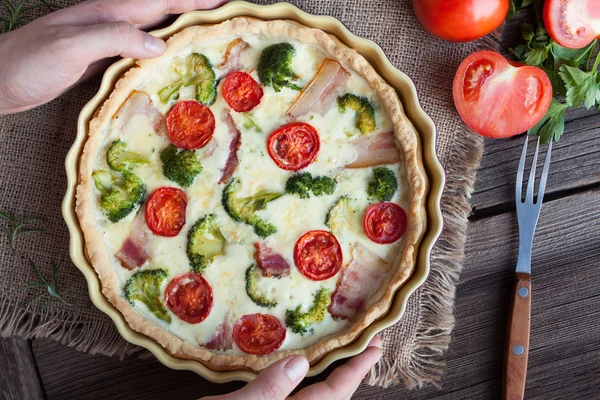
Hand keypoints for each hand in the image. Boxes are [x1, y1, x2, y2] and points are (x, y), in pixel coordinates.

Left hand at [0, 0, 226, 114]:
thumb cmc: (26, 62)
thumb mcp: (70, 47)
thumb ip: (114, 40)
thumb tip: (160, 45)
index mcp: (107, 13)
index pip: (160, 2)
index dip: (193, 1)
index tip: (225, 2)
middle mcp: (110, 23)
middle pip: (161, 13)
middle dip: (194, 12)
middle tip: (226, 19)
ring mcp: (105, 42)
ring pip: (153, 32)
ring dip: (181, 32)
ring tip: (207, 40)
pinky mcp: (99, 61)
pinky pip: (139, 53)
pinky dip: (160, 55)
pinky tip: (168, 65)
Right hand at [203, 336, 382, 399]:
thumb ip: (267, 392)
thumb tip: (300, 364)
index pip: (333, 394)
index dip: (357, 370)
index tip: (376, 346)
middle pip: (329, 399)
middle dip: (348, 374)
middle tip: (364, 345)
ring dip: (328, 379)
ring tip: (339, 354)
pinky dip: (303, 388)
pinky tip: (297, 372)